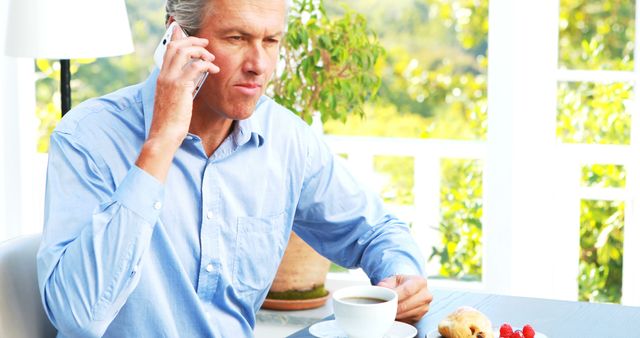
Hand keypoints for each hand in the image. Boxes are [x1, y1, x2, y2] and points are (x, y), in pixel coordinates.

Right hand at [150, 25, 219, 144]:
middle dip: (192, 41)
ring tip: (211, 57)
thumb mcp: (175, 100)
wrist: (164, 134)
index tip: (188, 35)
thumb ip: (182, 87)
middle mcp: (164, 75)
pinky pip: (195, 66)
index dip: (178, 39)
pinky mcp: (180, 86)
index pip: (168, 50)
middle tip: (206, 43)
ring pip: (184, 51)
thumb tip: (194, 78)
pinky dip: (207, 64)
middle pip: (175, 46)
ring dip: (200, 51)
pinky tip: (214, 70)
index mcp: (162, 78)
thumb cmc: (171, 122)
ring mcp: (170, 79)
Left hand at [377, 275, 432, 323]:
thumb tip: (381, 290)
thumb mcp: (392, 280)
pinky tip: (394, 314)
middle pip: (406, 305)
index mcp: (420, 282)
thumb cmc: (399, 284)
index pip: (407, 291)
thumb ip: (385, 284)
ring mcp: (425, 306)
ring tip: (387, 310)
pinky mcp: (421, 316)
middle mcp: (426, 294)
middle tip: (383, 307)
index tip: (386, 300)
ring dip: (395, 314)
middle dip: (393, 307)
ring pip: (407, 314)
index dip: (396, 297)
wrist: (408, 290)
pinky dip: (399, 318)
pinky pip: (408, 320)